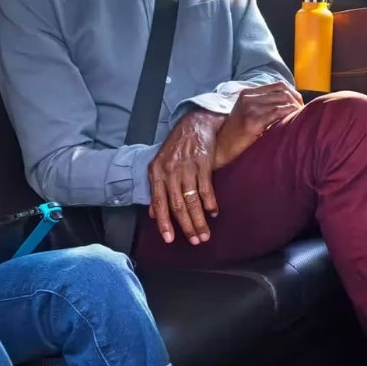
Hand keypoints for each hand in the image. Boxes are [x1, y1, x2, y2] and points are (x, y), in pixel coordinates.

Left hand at [148, 110, 224, 245]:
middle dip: (186, 226)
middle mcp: (170, 171)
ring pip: (192, 200)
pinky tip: (212, 213)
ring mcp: (187, 167)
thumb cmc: (176, 147)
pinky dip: (210, 203)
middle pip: (177, 205)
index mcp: (157, 172)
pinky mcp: (203, 164)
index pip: (159, 202)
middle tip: (194, 241)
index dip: (164, 222)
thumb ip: (156, 189)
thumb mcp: (159, 164)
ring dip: (199, 220)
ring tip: (204, 235)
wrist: (194, 124)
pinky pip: (206, 188)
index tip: (169, 239)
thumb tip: (153, 214)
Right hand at [214, 82, 302, 167]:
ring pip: (282, 100)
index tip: (299, 104)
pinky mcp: (253, 120)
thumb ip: (263, 104)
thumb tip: (288, 102)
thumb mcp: (247, 113)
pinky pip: (278, 112)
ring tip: (300, 117)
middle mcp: (248, 97)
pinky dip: (289, 115)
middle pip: (283, 91)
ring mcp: (250, 108)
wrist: (221, 147)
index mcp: (247, 93)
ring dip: (295, 108)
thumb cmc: (237, 134)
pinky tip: (293, 121)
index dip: (293, 93)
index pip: (278, 85)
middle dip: (296, 101)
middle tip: (303, 112)